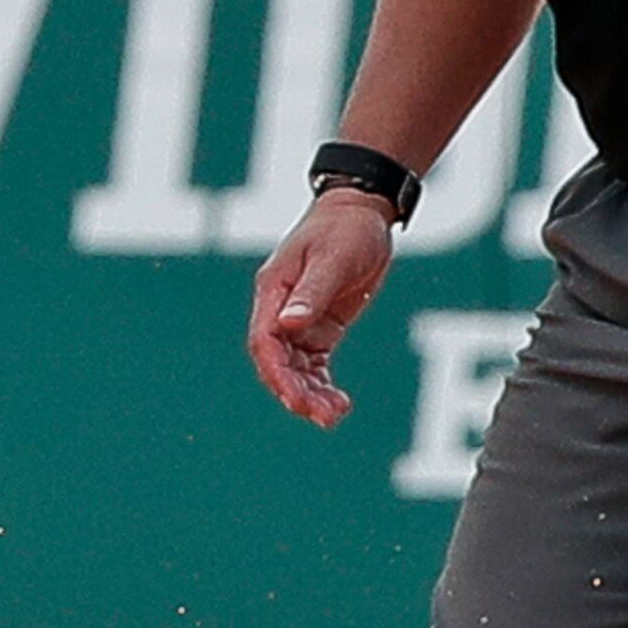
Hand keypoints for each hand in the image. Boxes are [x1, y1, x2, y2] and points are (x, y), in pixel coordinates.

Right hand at [245, 190, 398, 427]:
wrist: (363, 210)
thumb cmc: (345, 227)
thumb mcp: (332, 258)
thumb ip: (311, 292)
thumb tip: (288, 325)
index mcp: (273, 291)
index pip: (265, 342)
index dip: (277, 374)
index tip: (296, 399)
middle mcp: (280, 310)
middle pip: (277, 362)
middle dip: (295, 393)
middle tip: (322, 417)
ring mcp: (299, 320)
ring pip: (295, 369)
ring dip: (310, 395)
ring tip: (334, 416)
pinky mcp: (319, 327)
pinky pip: (313, 365)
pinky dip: (322, 386)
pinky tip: (339, 403)